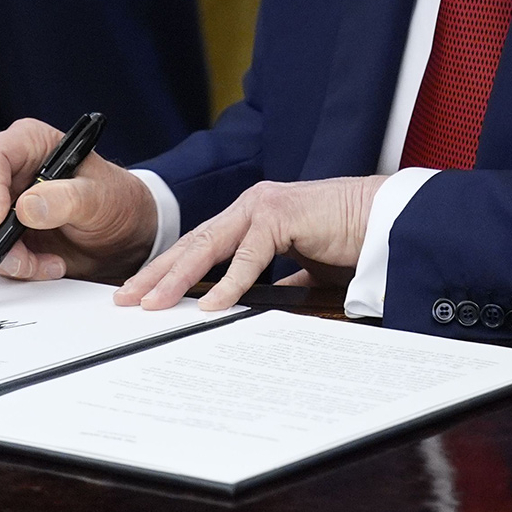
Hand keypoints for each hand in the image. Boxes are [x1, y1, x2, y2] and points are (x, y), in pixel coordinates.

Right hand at [0, 116, 157, 282]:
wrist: (119, 236)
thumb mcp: (102, 198)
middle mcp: (6, 168)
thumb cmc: (114, 202)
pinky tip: (40, 266)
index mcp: (29, 142)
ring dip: (2, 256)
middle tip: (26, 259)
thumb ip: (69, 199)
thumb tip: (26, 208)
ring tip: (46, 264)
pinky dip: (6, 265)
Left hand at [114, 174, 386, 311]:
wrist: (384, 219)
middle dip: (157, 273)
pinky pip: (249, 256)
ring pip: (208, 246)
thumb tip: (261, 302)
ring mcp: (263, 207)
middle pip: (192, 244)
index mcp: (252, 216)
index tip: (144, 293)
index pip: (200, 246)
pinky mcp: (282, 216)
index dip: (170, 270)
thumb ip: (279, 278)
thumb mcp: (302, 265)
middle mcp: (250, 207)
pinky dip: (228, 283)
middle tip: (127, 299)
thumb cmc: (349, 239)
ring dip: (177, 278)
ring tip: (152, 303)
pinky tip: (210, 305)